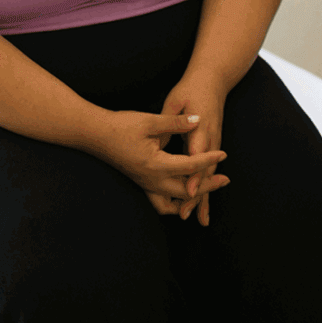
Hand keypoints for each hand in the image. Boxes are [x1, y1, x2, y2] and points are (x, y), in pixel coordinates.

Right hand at [86, 109, 228, 217]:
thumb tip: (199, 120)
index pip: (190, 166)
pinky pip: (161, 202)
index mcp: (156, 164)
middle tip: (225, 179)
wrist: (95, 135)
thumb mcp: (150, 120)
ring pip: (173, 202)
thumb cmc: (122, 126)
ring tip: (206, 190)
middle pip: (186, 190)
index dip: (209, 160)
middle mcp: (152, 180)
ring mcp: (145, 184)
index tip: (224, 154)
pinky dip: (174, 202)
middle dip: (207, 186)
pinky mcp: (142, 183)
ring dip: (191, 198)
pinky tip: (183, 193)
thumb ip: (176, 123)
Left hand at [159, 74, 228, 225]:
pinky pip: (209, 169)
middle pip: (205, 171)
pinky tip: (202, 202)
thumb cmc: (191, 87)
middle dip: (198, 194)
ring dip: (204, 195)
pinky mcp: (213, 143)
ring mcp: (214, 141)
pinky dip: (206, 186)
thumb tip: (161, 143)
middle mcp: (210, 137)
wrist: (214, 78)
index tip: (188, 192)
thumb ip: (171, 121)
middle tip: (187, 215)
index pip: (196, 155)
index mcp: (200, 126)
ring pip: (209, 173)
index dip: (192, 175)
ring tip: (199, 219)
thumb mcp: (176, 99)